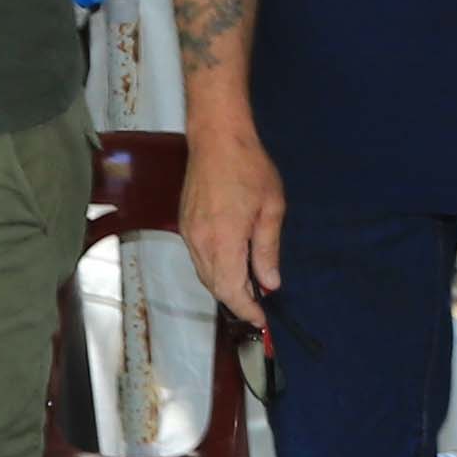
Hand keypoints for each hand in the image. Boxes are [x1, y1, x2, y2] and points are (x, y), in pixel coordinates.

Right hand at [180, 116, 286, 328]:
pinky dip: (214, 269)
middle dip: (236, 301)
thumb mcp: (271, 209)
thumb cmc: (248, 167)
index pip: (230, 290)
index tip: (261, 319)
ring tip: (249, 288)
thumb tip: (270, 283)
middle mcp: (201, 242)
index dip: (246, 309)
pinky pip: (198, 258)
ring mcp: (189, 233)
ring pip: (205, 274)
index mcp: (224, 240)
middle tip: (259, 305)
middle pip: (215, 286)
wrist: (216, 138)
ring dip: (225, 286)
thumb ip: (267, 250)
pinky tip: (232, 264)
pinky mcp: (185, 224)